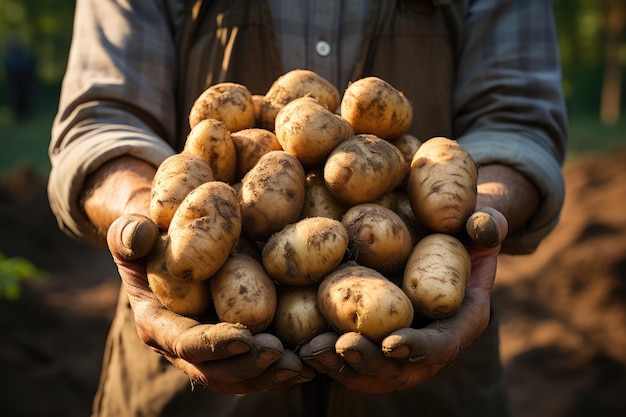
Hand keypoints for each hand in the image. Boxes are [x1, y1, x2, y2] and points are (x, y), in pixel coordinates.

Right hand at [107, 214, 314, 393]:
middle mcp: (180, 346)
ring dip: (269, 375)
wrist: (167, 242)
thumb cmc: (153, 232)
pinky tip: (308, 363)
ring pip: (238, 376)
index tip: (246, 336)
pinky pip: (254, 366)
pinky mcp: (230, 346)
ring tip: (301, 366)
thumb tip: (138, 238)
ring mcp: (208, 350)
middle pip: (214, 371)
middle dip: (248, 366)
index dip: (214, 343)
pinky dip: (279, 368)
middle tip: (282, 353)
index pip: (184, 342)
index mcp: (156, 323)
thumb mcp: (133, 227)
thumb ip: (128, 232)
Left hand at [299, 208, 507, 393]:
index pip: (443, 345)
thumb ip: (485, 225)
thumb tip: (485, 227)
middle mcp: (427, 341)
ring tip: (312, 350)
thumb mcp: (478, 223)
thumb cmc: (460, 229)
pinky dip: (325, 354)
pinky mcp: (369, 336)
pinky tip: (298, 344)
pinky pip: (347, 356)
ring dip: (339, 365)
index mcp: (459, 322)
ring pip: (368, 370)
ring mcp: (395, 343)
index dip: (420, 349)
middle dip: (370, 363)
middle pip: (400, 370)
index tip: (392, 344)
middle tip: (342, 347)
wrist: (436, 236)